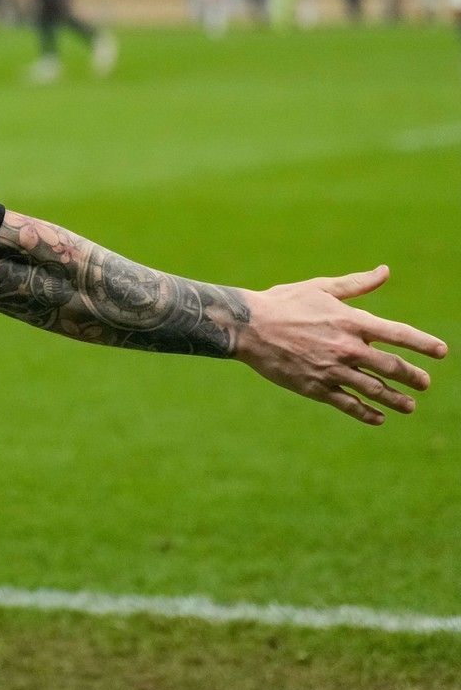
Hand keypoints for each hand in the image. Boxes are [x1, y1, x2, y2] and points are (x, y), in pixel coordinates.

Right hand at [235, 266, 446, 424]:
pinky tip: (378, 418)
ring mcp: (332, 369)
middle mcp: (347, 347)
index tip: (442, 352)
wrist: (247, 326)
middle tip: (424, 383)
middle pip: (392, 366)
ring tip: (409, 406)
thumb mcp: (321, 288)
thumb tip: (385, 271)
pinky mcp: (315, 387)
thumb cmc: (283, 302)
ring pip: (375, 390)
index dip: (424, 344)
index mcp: (351, 321)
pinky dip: (367, 413)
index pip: (399, 334)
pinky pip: (348, 404)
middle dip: (413, 377)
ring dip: (396, 400)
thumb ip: (356, 284)